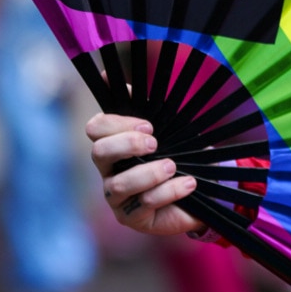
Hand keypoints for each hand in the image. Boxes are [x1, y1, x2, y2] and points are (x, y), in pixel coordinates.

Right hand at [87, 113, 203, 235]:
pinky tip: (188, 184)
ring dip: (149, 172)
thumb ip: (142, 104)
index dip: (116, 124)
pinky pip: (144, 203)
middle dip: (128, 144)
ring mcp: (116, 196)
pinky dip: (169, 191)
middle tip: (155, 143)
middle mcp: (108, 170)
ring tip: (173, 167)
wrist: (195, 190)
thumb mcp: (165, 130)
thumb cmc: (174, 156)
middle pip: (98, 153)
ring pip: (120, 184)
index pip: (95, 128)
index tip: (148, 125)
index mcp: (113, 144)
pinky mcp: (131, 217)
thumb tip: (109, 74)